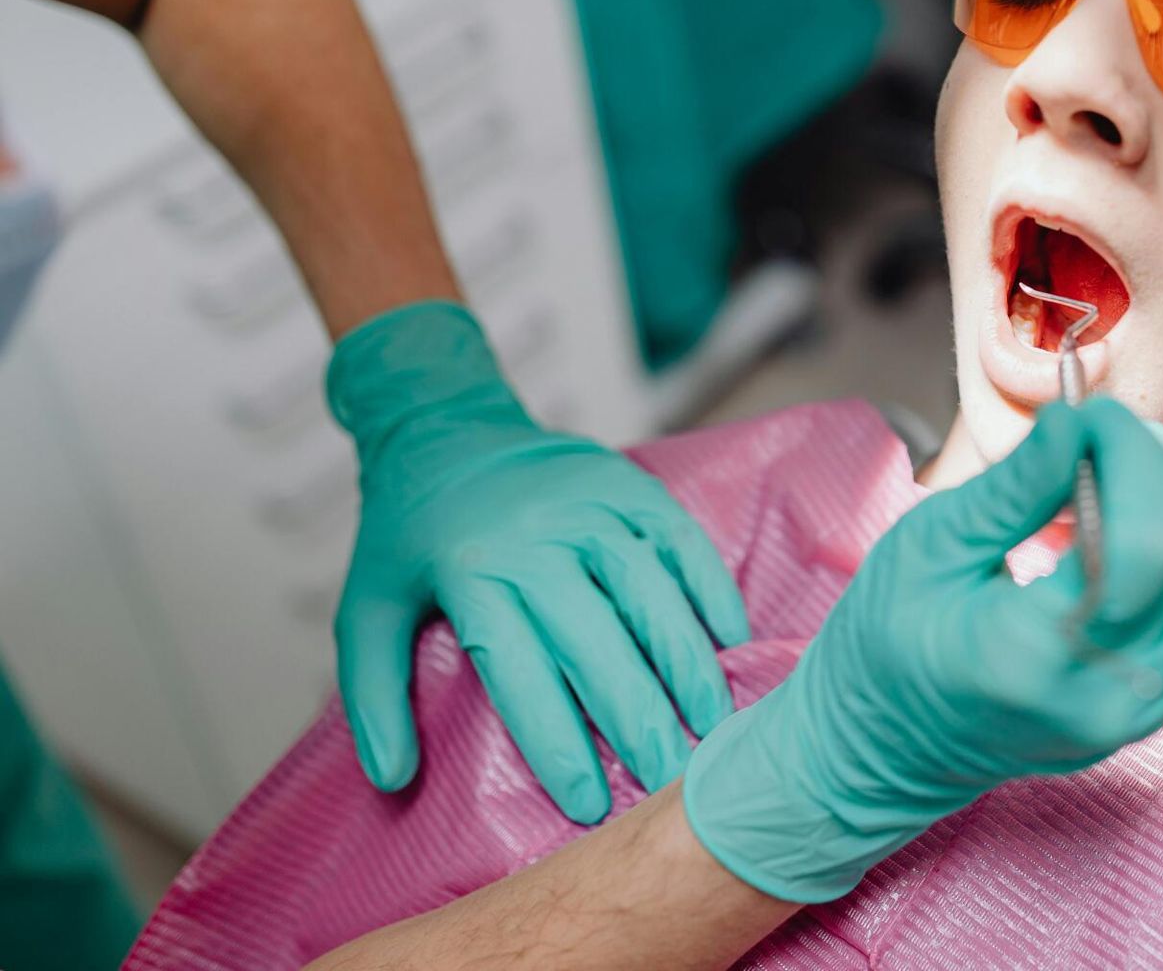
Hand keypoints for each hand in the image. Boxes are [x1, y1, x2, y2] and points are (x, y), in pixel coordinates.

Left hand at [328, 301, 750, 823]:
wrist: (446, 427)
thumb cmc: (412, 535)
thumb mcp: (365, 608)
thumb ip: (374, 694)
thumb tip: (393, 778)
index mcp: (471, 573)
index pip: (521, 669)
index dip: (557, 739)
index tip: (587, 801)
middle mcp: (536, 539)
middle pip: (597, 639)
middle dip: (638, 717)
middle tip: (670, 779)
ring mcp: (589, 506)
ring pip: (648, 592)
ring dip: (686, 661)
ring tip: (712, 722)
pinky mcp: (629, 484)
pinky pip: (680, 541)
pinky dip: (709, 589)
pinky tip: (731, 640)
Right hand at [682, 397, 1162, 901]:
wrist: (881, 752)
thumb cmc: (883, 647)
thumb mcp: (927, 548)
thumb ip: (1017, 489)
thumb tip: (1079, 421)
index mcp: (1034, 660)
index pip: (1146, 542)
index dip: (1132, 455)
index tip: (1088, 414)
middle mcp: (1106, 700)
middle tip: (1109, 431)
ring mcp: (1139, 715)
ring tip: (1131, 465)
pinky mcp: (1156, 711)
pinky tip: (1143, 515)